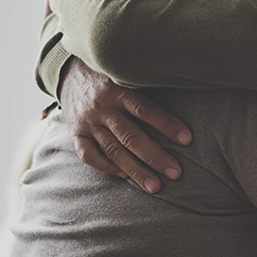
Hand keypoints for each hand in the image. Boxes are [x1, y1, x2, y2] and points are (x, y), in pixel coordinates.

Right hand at [58, 57, 191, 192]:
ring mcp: (87, 122)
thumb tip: (186, 86)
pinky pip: (89, 155)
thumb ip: (149, 81)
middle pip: (131, 136)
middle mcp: (102, 107)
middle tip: (175, 173)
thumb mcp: (128, 70)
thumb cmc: (112, 71)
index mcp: (118, 88)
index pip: (145, 109)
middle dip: (155, 157)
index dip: (167, 125)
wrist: (69, 69)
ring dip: (135, 170)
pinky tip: (125, 176)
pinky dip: (107, 167)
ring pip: (113, 151)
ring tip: (155, 187)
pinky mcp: (76, 133)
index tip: (187, 139)